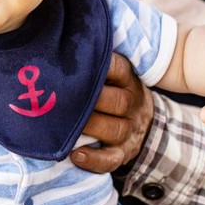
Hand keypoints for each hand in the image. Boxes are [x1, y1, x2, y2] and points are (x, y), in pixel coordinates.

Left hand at [70, 53, 153, 172]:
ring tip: (67, 125)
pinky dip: (94, 160)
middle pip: (118, 101)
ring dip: (91, 127)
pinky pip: (112, 159)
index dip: (102, 65)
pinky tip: (76, 155)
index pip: (119, 69)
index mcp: (129, 80)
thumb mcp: (117, 75)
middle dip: (93, 99)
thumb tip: (60, 44)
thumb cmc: (115, 91)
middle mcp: (133, 103)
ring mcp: (130, 130)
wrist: (144, 123)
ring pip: (115, 129)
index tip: (79, 63)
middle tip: (65, 97)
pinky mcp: (124, 153)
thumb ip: (97, 63)